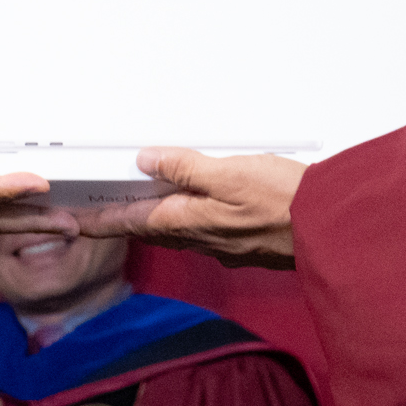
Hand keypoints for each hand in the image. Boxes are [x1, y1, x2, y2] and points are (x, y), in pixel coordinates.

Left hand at [68, 148, 303, 264]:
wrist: (331, 229)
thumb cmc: (286, 202)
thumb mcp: (230, 173)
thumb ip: (186, 168)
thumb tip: (147, 161)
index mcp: (189, 222)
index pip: (131, 222)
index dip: (100, 221)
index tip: (74, 221)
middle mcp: (202, 239)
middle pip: (151, 229)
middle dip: (124, 219)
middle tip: (101, 209)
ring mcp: (224, 244)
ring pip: (177, 230)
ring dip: (156, 218)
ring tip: (140, 202)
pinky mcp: (245, 243)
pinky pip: (204, 230)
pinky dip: (189, 217)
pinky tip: (196, 205)